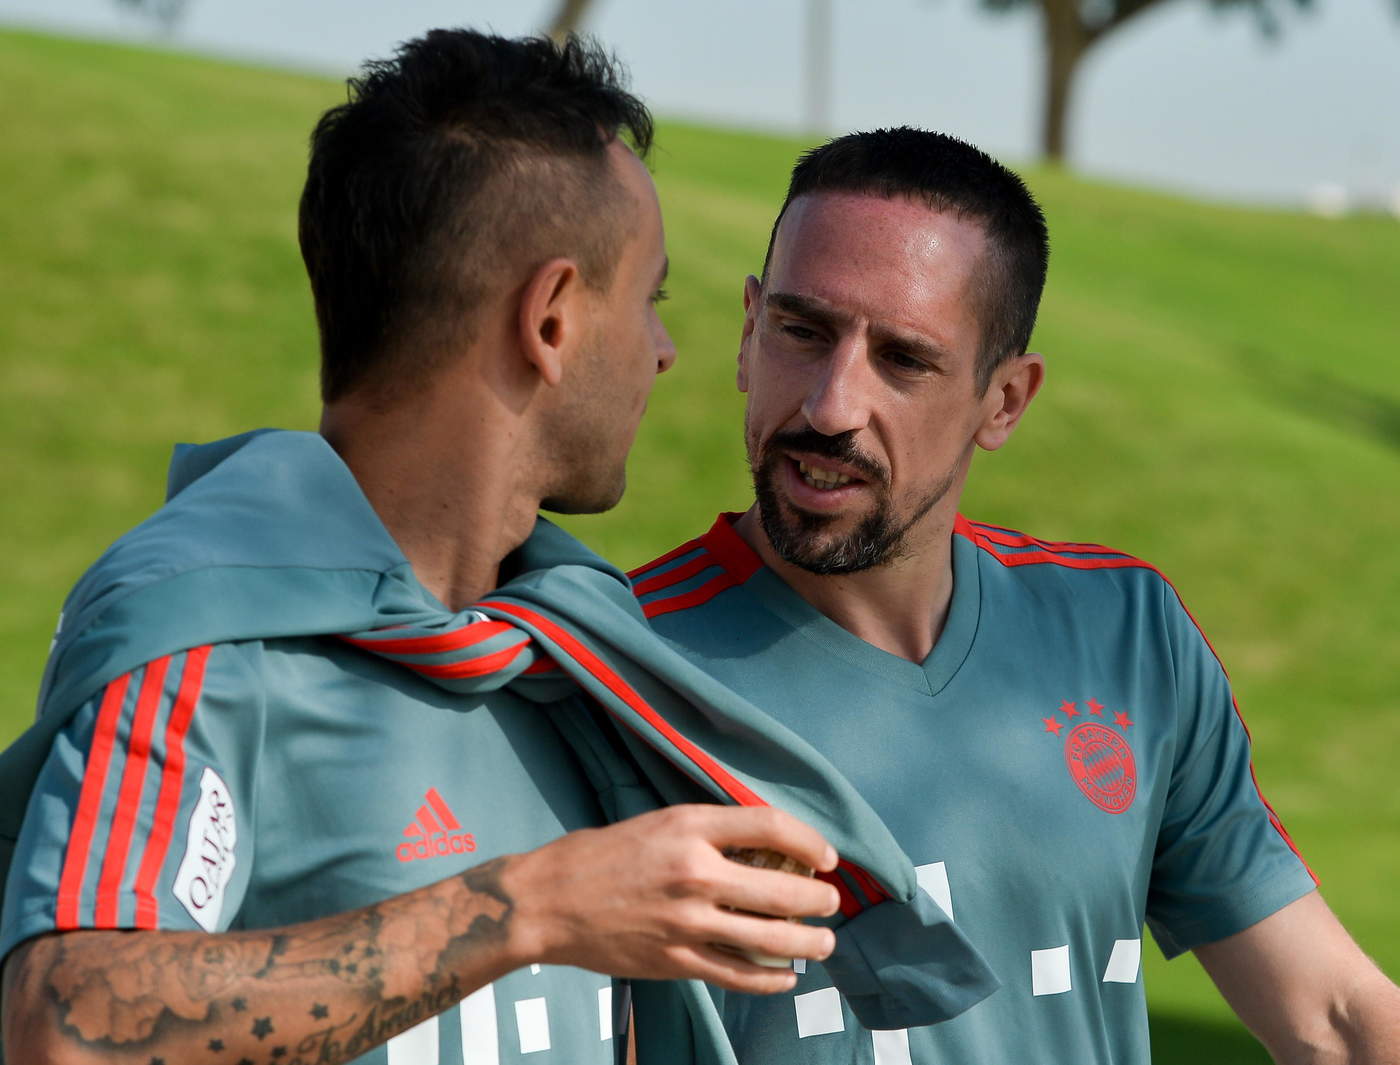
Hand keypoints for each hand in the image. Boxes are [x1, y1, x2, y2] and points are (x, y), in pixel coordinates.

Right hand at [501, 804, 840, 992]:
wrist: (547, 902)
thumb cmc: (599, 855)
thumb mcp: (657, 821)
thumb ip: (707, 831)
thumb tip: (761, 845)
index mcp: (689, 826)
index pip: (771, 827)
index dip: (810, 841)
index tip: (826, 856)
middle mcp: (694, 872)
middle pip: (783, 887)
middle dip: (820, 899)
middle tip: (831, 902)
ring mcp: (687, 921)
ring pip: (770, 936)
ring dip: (809, 941)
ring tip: (824, 941)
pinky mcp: (677, 960)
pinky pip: (739, 973)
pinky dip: (771, 978)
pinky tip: (786, 976)